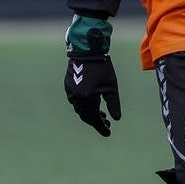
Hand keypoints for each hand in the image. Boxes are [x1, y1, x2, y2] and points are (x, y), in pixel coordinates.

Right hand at [65, 15, 120, 136]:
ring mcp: (70, 92)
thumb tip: (116, 119)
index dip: (101, 127)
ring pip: (80, 109)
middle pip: (85, 116)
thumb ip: (113, 104)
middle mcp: (76, 97)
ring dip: (90, 113)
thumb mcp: (111, 87)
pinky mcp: (68, 86)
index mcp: (86, 98)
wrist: (87, 50)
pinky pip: (76, 100)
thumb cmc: (102, 67)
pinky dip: (84, 105)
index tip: (108, 133)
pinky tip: (92, 103)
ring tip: (101, 114)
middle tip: (106, 123)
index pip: (93, 119)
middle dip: (96, 121)